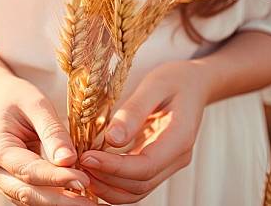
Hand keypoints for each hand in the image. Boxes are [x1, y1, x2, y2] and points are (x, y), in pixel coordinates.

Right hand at [0, 76, 94, 205]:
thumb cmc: (19, 97)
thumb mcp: (37, 104)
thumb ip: (52, 132)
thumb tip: (69, 161)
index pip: (28, 170)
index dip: (56, 178)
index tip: (83, 180)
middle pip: (28, 193)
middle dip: (61, 201)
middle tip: (92, 204)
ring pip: (31, 199)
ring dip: (61, 203)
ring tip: (90, 203)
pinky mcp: (11, 183)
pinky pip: (34, 195)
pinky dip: (56, 198)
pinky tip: (79, 197)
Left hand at [80, 60, 212, 203]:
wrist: (194, 83)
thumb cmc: (175, 79)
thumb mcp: (155, 85)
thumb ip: (134, 111)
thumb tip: (112, 139)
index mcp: (180, 138)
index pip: (145, 166)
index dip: (114, 167)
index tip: (86, 157)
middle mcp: (177, 158)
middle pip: (140, 185)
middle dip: (106, 180)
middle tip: (76, 163)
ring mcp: (169, 164)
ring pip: (137, 191)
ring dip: (107, 186)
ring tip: (81, 168)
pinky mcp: (158, 164)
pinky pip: (135, 183)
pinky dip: (113, 182)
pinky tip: (93, 168)